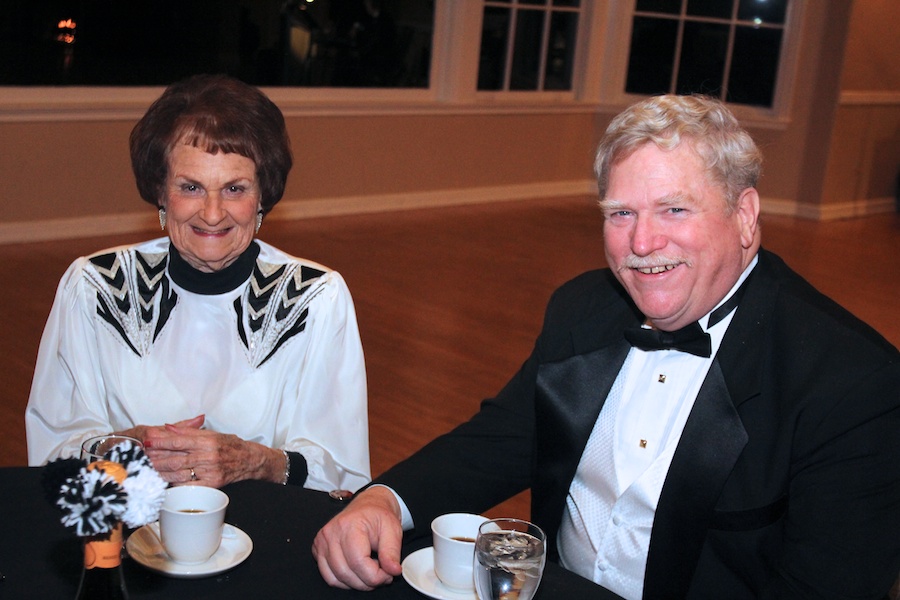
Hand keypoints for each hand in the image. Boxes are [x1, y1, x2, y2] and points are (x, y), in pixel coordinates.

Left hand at [139, 416, 284, 486]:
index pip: (179, 440)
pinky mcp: (211, 485)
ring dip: (160, 472)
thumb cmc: (230, 445)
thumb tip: (167, 427)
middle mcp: (208, 456)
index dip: (161, 441)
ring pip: (178, 473)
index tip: (147, 441)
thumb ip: (188, 430)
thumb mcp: (211, 433)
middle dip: (155, 458)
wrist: (250, 460)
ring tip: (147, 469)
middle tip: (141, 457)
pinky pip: (188, 486)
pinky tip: (163, 482)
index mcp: (207, 441)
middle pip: (175, 458)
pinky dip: (174, 484)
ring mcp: (209, 472)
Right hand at [312, 486, 403, 589]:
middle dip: (368, 581)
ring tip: (370, 570)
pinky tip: (357, 571)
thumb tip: (393, 570)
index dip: (376, 576)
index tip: (388, 574)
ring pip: (336, 578)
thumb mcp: (393, 530)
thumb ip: (392, 552)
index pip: (359, 563)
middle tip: (382, 574)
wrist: (369, 506)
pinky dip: (344, 580)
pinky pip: (329, 576)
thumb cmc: (378, 516)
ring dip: (356, 582)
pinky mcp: (318, 549)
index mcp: (350, 525)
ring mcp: (322, 542)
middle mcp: (332, 533)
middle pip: (346, 573)